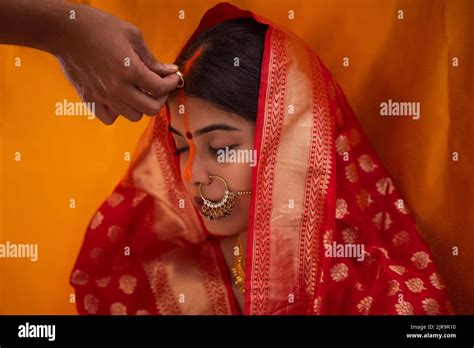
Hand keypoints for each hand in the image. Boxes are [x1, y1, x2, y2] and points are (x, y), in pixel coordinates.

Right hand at [55, 4, 178, 123]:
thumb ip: (151, 58)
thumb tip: (169, 71)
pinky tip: (119, 99)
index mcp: (130, 70)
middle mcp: (117, 88)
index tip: (173, 77)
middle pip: (150, 109)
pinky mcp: (89, 100)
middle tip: (159, 86)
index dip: (172, 83)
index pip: (160, 88)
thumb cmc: (98, 27)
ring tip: (139, 91)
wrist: (63, 30)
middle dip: (160, 97)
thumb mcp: (132, 35)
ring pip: (133, 116)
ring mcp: (103, 97)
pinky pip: (109, 119)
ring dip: (141, 106)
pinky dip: (118, 113)